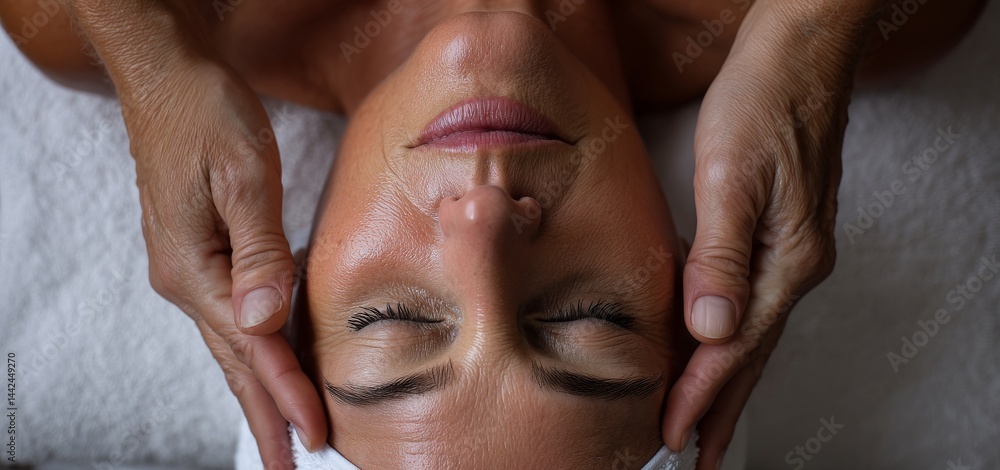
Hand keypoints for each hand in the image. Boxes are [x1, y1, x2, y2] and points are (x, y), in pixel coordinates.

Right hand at [124, 58, 326, 467]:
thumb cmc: (205, 111)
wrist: (168, 74)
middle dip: (266, 415)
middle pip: (235, 362)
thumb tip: (264, 319)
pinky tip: (274, 363)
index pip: (251, 347)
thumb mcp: (241, 172)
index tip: (316, 435)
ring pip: (233, 344)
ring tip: (286, 431)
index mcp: (194, 268)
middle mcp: (187, 278)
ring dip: (261, 389)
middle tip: (293, 463)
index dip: (286, 393)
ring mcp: (191, 268)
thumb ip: (257, 248)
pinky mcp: (203, 253)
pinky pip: (234, 315)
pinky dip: (256, 349)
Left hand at [661, 2, 870, 466]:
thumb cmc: (765, 99)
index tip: (672, 437)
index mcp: (787, 260)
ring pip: (752, 332)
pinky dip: (727, 336)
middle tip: (693, 455)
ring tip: (700, 419)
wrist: (801, 52)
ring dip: (724, 379)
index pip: (735, 347)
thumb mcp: (734, 174)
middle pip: (752, 354)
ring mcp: (791, 251)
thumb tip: (713, 329)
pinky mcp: (778, 234)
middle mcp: (795, 265)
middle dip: (719, 408)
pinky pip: (749, 301)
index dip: (700, 396)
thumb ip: (721, 254)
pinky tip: (708, 344)